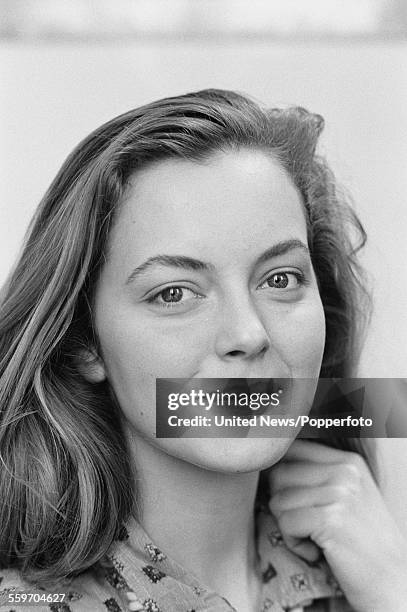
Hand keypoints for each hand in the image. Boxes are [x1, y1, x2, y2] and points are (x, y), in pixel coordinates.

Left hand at [268, 439, 406, 611]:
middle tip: (305, 525)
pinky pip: (286, 523)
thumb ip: (317, 475)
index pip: (292, 449)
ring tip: (315, 538)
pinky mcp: (331, 519)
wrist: (391, 582)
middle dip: (282, 504)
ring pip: (278, 500)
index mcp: (348, 461)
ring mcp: (339, 493)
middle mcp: (345, 470)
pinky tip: (316, 551)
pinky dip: (294, 543)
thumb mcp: (347, 495)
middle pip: (279, 474)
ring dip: (288, 527)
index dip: (280, 476)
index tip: (291, 500)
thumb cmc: (363, 543)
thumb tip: (271, 466)